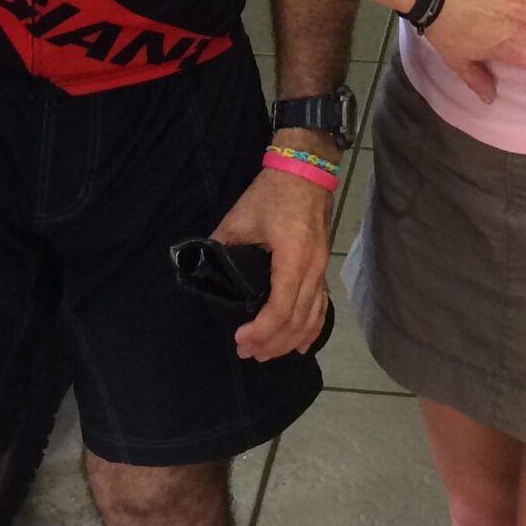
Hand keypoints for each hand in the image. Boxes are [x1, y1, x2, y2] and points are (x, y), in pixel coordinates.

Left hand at [213, 161, 332, 360]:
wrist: (306, 171)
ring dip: (289, 341)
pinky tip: (300, 346)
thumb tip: (202, 268)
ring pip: (311, 318)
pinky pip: (322, 306)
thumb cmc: (272, 193)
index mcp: (293, 256)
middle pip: (297, 320)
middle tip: (246, 352)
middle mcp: (313, 268)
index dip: (261, 330)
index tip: (240, 339)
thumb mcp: (240, 218)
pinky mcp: (323, 268)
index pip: (281, 307)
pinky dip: (311, 330)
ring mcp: (322, 269)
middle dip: (271, 343)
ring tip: (265, 354)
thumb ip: (221, 245)